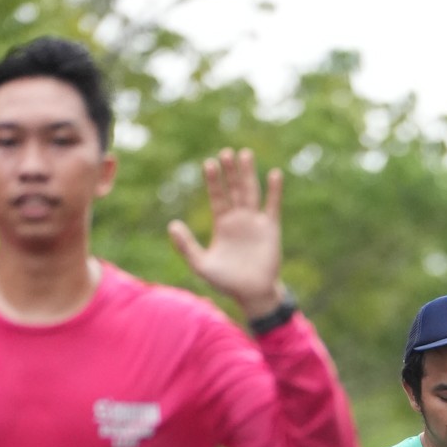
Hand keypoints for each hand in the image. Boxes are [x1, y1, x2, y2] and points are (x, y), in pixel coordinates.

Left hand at [168, 148, 282, 318]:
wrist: (252, 294)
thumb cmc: (226, 281)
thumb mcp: (201, 264)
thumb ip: (186, 245)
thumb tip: (172, 225)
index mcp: (222, 224)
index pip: (217, 196)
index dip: (213, 180)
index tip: (209, 163)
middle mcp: (239, 218)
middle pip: (233, 189)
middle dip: (230, 171)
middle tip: (225, 152)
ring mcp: (255, 222)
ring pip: (251, 192)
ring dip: (248, 174)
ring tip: (245, 154)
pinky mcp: (271, 228)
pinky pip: (272, 206)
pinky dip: (274, 190)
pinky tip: (274, 174)